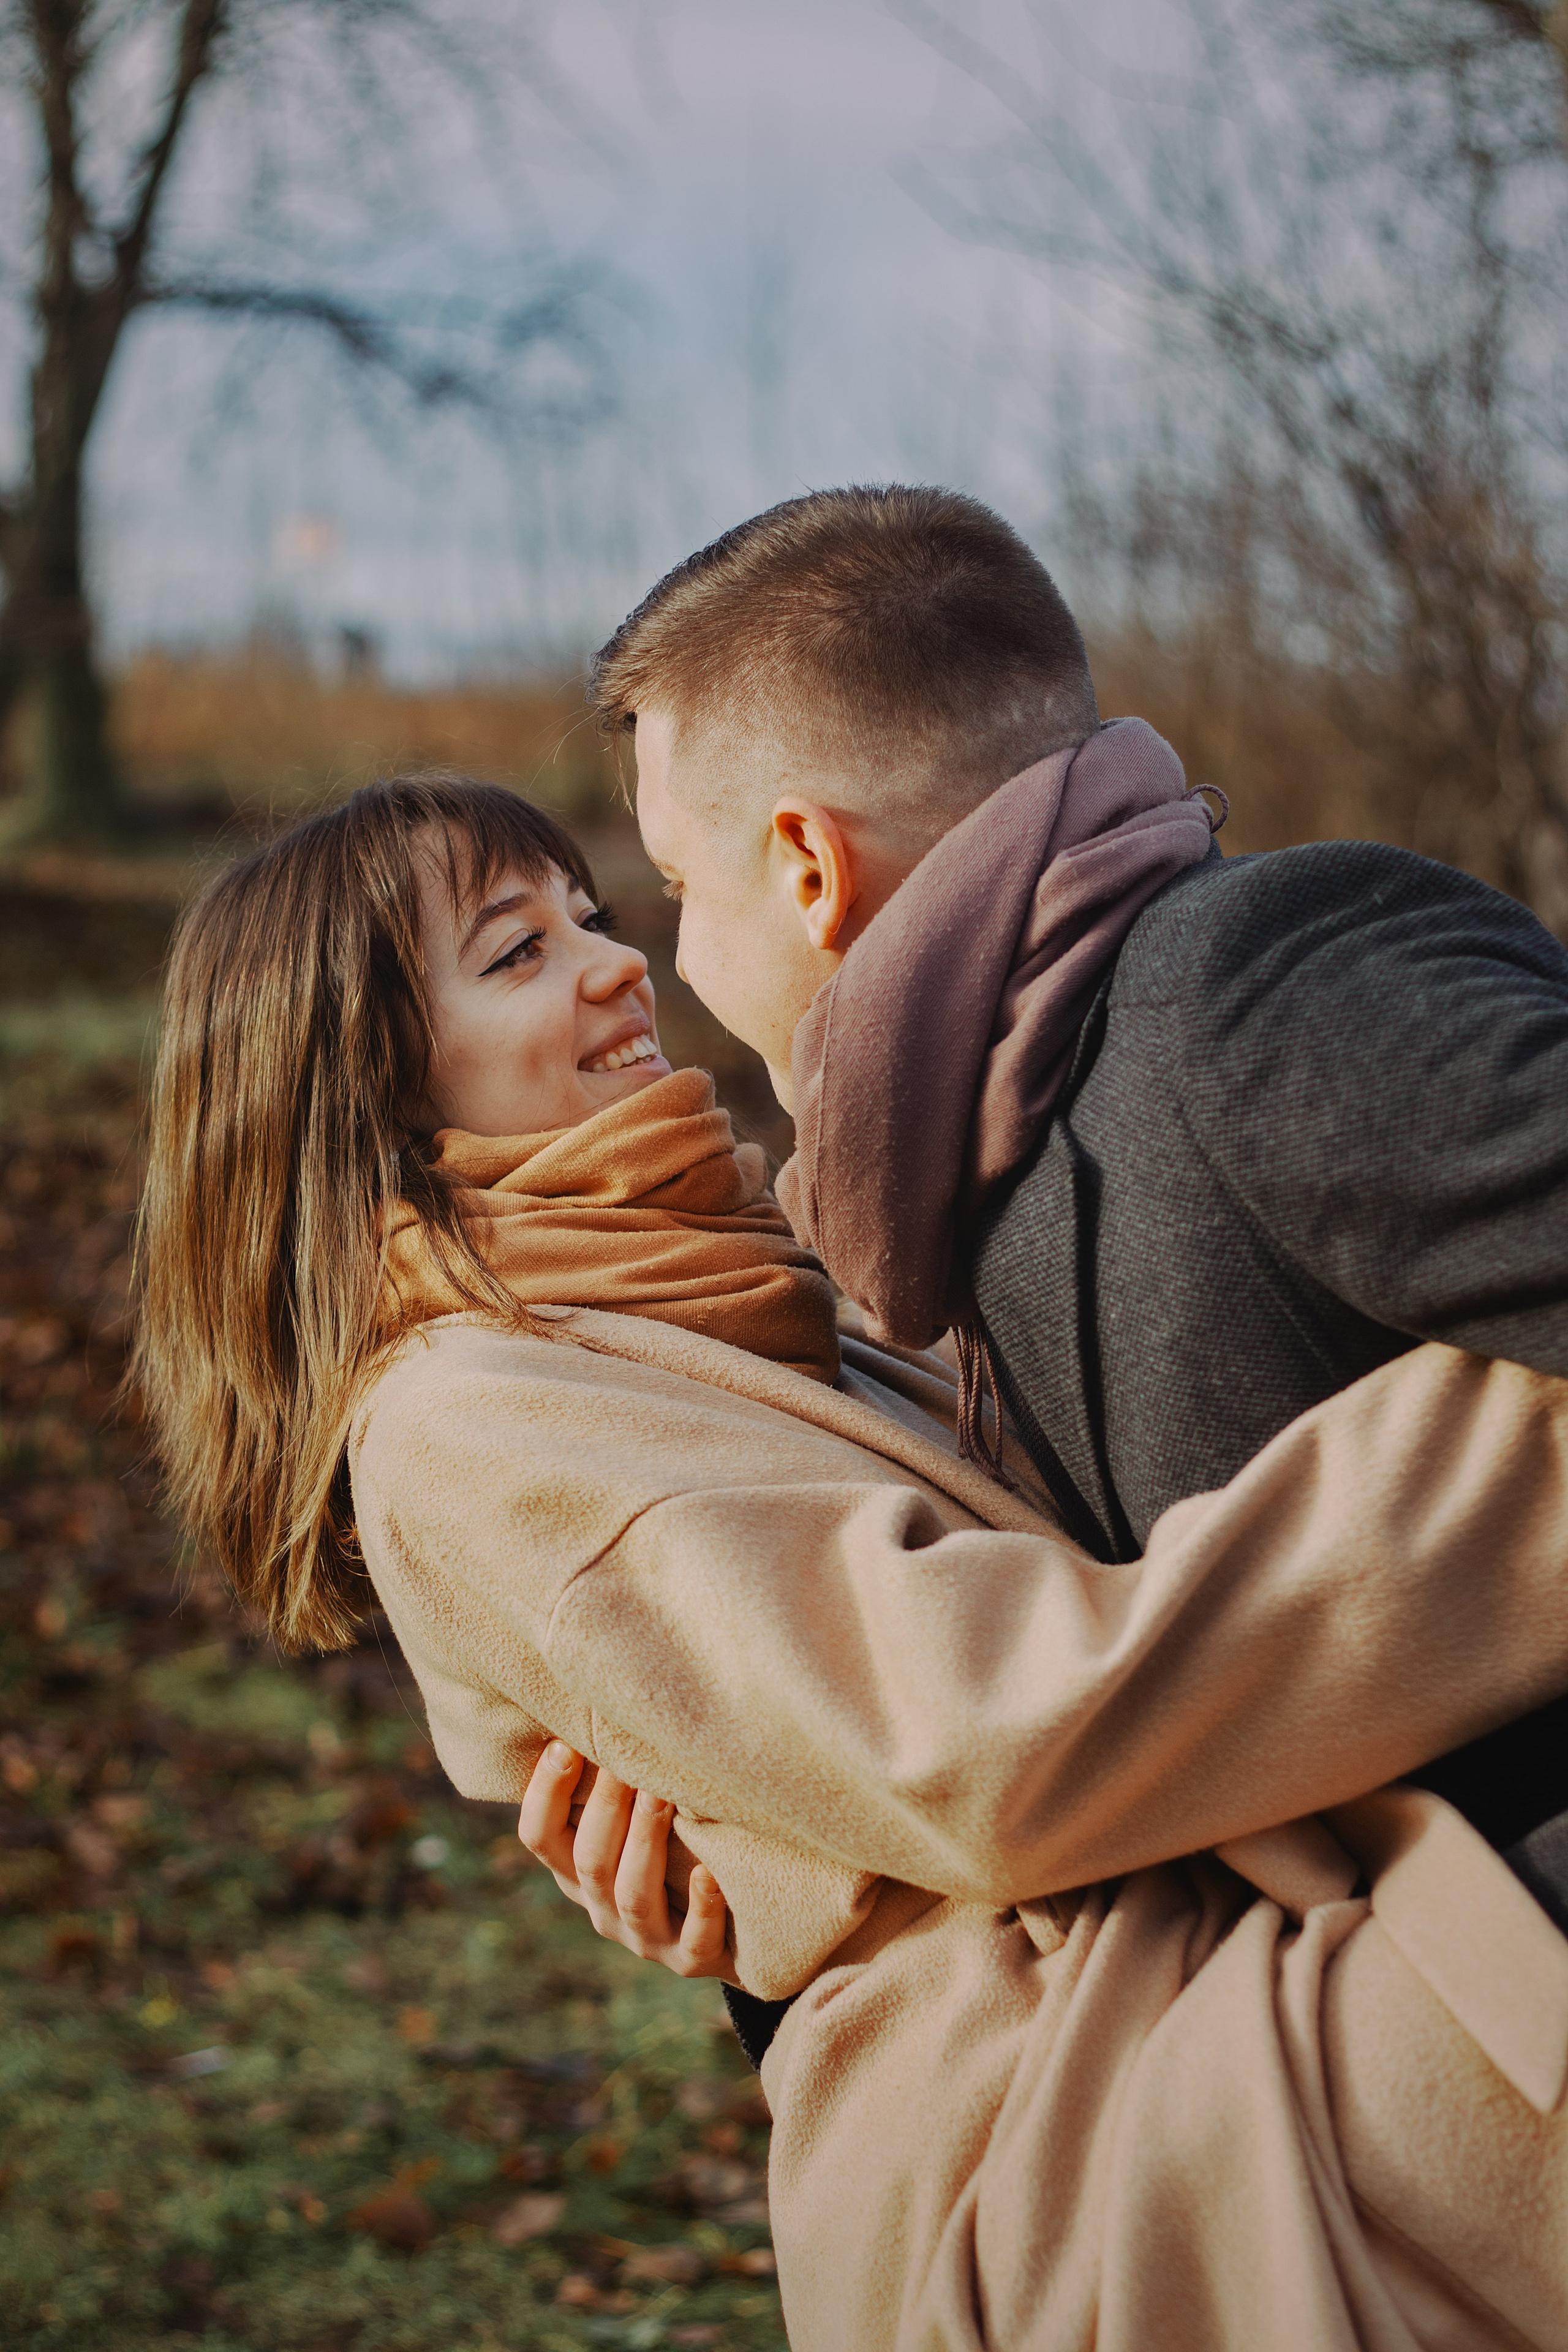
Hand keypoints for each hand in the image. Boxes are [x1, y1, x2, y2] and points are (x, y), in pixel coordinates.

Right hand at [518, 1741, 736, 1983]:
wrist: (731, 1929)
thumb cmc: (672, 1850)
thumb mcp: (628, 1824)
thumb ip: (610, 1781)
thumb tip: (595, 1700)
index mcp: (577, 1873)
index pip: (541, 1838)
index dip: (544, 1795)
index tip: (563, 1745)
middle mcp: (603, 1910)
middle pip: (589, 1862)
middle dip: (606, 1808)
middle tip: (626, 1759)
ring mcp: (647, 1939)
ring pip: (633, 1897)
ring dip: (644, 1843)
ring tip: (661, 1797)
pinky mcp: (694, 1960)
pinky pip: (694, 1940)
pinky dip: (701, 1907)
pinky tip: (709, 1873)